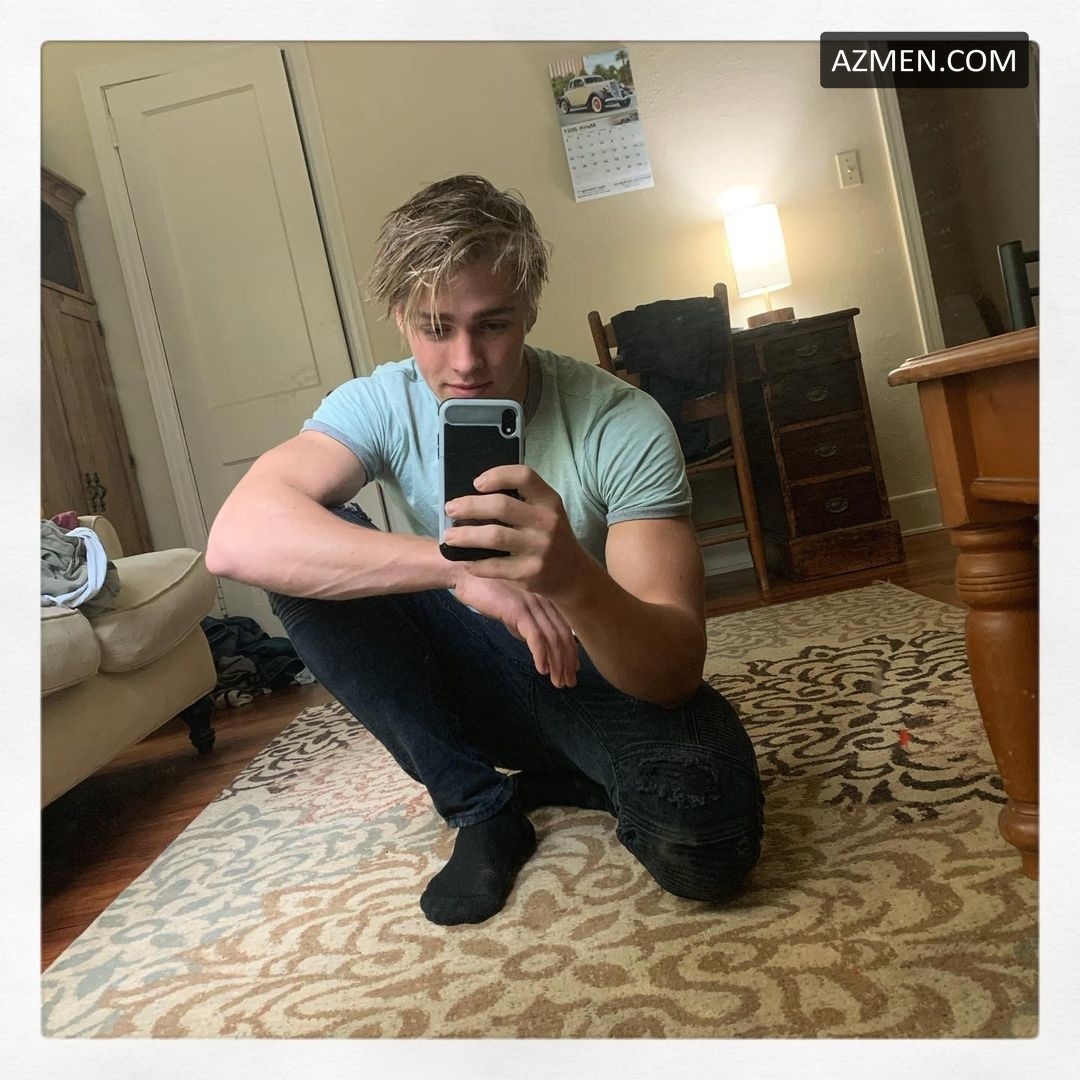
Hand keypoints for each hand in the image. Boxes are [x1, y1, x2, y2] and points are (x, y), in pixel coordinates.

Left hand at [442, 465, 591, 603]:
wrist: (572, 573)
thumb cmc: (550, 536)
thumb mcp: (545, 511)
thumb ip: (520, 501)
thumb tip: (474, 496)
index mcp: (548, 500)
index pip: (523, 476)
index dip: (497, 475)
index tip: (477, 483)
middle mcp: (546, 521)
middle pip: (501, 506)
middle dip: (469, 506)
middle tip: (451, 508)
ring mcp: (539, 548)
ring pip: (494, 536)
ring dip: (465, 536)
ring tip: (449, 537)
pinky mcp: (530, 572)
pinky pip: (495, 565)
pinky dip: (476, 563)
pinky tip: (466, 561)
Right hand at [451, 573, 579, 687]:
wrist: (465, 573)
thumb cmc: (485, 588)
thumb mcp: (511, 606)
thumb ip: (523, 622)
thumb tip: (532, 642)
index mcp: (544, 596)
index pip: (564, 626)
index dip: (571, 649)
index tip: (573, 667)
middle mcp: (543, 599)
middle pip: (562, 634)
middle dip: (567, 661)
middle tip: (569, 681)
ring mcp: (532, 603)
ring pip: (552, 638)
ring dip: (557, 663)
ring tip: (558, 681)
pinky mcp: (518, 609)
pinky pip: (535, 636)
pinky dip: (541, 655)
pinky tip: (542, 669)